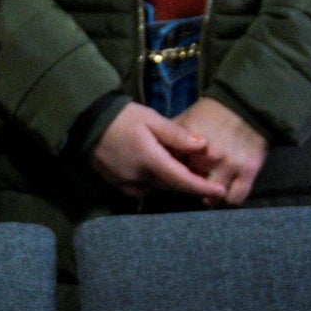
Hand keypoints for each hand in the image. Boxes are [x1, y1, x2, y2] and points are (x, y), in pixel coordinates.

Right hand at [89, 101, 225, 199]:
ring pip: (160, 188)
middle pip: (173, 186)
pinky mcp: (120, 187)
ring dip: (173, 181)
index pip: (182, 181)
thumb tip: (203, 146)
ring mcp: (128, 186)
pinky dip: (157, 181)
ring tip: (181, 165)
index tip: (222, 191)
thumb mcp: (152, 120)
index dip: (203, 187)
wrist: (88, 124)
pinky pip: (146, 188)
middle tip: (205, 171)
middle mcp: (140, 179)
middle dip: (190, 182)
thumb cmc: (123, 118)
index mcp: (150, 162)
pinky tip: (158, 166)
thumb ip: (177, 135)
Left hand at [172, 96, 268, 205]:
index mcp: (191, 144)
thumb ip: (171, 139)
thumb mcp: (185, 119)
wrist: (246, 104)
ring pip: (215, 198)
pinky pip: (235, 199)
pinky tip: (226, 190)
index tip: (176, 175)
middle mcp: (211, 156)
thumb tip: (153, 157)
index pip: (175, 173)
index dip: (174, 177)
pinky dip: (229, 199)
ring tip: (211, 187)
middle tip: (196, 180)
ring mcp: (231, 164)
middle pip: (195, 187)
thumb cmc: (211, 113)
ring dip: (211, 196)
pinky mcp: (249, 171)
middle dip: (193, 186)